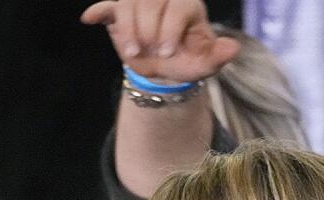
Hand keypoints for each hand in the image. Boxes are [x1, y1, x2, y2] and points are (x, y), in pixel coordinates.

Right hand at [81, 0, 238, 81]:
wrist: (164, 68)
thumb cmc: (186, 60)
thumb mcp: (205, 64)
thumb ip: (219, 56)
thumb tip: (232, 48)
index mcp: (187, 4)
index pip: (178, 5)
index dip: (170, 29)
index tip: (166, 52)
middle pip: (151, 0)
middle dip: (148, 29)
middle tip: (149, 52)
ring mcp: (140, 4)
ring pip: (129, 3)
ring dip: (128, 28)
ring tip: (133, 51)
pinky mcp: (120, 13)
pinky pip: (108, 7)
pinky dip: (100, 12)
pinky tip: (90, 19)